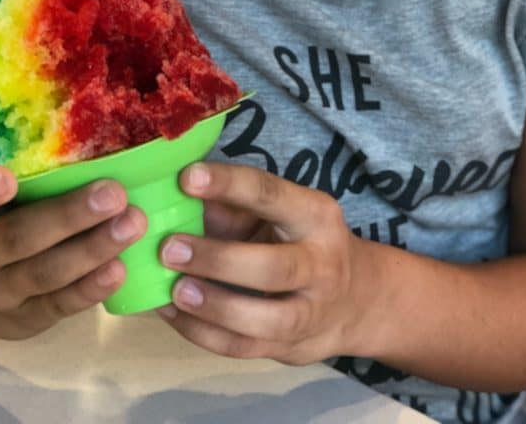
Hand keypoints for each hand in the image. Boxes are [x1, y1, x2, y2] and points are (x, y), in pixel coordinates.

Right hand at [0, 165, 145, 337]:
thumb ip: (23, 176)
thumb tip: (92, 143)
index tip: (6, 179)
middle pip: (18, 236)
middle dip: (70, 215)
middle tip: (114, 193)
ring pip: (45, 272)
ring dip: (93, 248)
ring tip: (132, 224)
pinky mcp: (23, 320)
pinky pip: (60, 304)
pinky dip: (92, 287)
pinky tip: (120, 268)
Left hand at [156, 162, 365, 364]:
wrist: (355, 299)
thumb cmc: (298, 241)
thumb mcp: (277, 213)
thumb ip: (231, 205)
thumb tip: (174, 193)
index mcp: (315, 215)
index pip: (270, 194)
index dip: (229, 184)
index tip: (187, 178)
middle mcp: (321, 264)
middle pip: (273, 267)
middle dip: (218, 259)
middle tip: (170, 249)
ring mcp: (310, 312)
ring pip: (264, 319)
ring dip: (214, 306)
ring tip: (174, 291)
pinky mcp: (291, 347)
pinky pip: (244, 347)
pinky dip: (202, 334)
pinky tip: (172, 314)